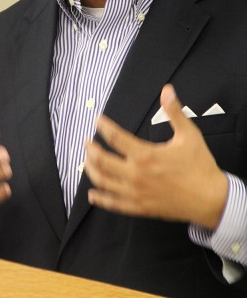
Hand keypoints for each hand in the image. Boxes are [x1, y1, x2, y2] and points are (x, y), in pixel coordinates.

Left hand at [85, 84, 227, 228]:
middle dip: (91, 149)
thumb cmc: (199, 166)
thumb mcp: (189, 135)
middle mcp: (136, 175)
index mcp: (146, 155)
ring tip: (87, 161)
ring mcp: (136, 193)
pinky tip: (92, 194)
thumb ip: (174, 111)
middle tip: (87, 142)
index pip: (115, 138)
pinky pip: (114, 204)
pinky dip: (100, 199)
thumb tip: (167, 90)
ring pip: (103, 182)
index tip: (98, 120)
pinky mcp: (139, 208)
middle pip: (102, 161)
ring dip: (91, 170)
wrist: (211, 199)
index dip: (104, 127)